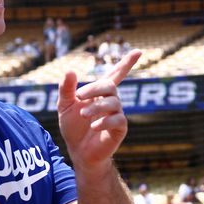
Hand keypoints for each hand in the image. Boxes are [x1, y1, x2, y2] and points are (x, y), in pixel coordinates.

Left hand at [57, 49, 140, 173]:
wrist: (78, 151)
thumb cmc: (73, 128)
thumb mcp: (65, 106)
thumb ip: (66, 89)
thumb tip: (70, 70)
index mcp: (100, 93)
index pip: (116, 74)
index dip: (127, 63)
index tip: (139, 52)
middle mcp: (111, 101)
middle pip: (110, 85)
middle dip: (94, 88)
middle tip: (79, 97)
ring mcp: (117, 114)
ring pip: (113, 102)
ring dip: (96, 107)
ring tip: (83, 115)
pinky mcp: (120, 128)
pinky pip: (117, 119)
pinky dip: (104, 121)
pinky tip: (94, 126)